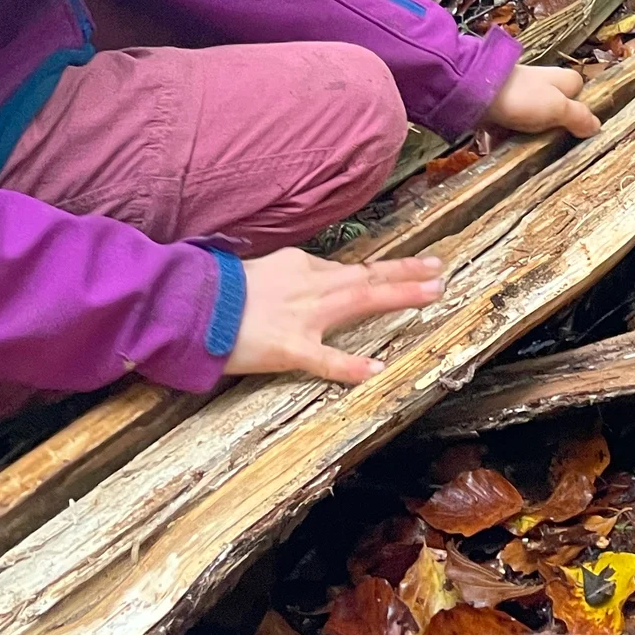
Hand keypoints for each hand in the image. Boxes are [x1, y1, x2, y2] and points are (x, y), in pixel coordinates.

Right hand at [225, 248, 444, 382]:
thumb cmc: (220, 290)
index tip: (415, 265)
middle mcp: (311, 286)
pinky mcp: (290, 348)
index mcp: (302, 267)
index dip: (386, 269)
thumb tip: (308, 281)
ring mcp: (304, 316)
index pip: (352, 270)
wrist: (194, 305)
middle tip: (441, 271)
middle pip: (368, 276)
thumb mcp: (262, 270)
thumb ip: (291, 276)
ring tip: (432, 294)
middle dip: (407, 273)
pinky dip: (351, 364)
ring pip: (361, 300)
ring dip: (399, 296)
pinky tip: (376, 369)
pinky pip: (326, 359)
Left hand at [485, 62, 600, 139]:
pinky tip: (503, 150)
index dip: (581, 111)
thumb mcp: (558, 108)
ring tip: (525, 155)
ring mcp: (519, 96)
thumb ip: (578, 117)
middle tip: (550, 149)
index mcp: (561, 80)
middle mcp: (542, 86)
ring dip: (527, 138)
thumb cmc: (524, 98)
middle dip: (551, 131)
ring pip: (531, 122)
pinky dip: (506, 139)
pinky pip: (509, 127)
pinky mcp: (500, 108)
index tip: (578, 133)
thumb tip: (598, 126)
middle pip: (555, 111)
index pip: (579, 92)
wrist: (476, 94)